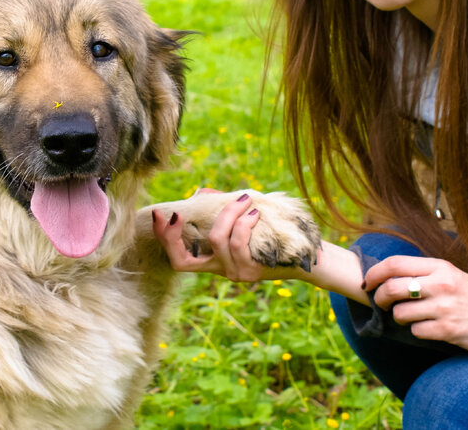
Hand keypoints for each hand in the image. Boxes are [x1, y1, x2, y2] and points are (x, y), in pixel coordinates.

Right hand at [152, 188, 282, 281]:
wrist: (307, 257)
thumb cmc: (271, 235)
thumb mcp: (243, 223)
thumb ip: (221, 211)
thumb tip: (200, 194)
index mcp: (212, 260)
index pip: (177, 258)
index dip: (164, 239)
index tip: (160, 214)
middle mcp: (219, 270)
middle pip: (180, 262)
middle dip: (172, 237)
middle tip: (175, 213)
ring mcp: (233, 273)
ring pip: (216, 239)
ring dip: (228, 213)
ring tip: (244, 199)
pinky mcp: (251, 272)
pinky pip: (238, 243)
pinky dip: (243, 223)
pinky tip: (253, 212)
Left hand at [365, 256, 467, 352]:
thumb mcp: (450, 275)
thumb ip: (423, 273)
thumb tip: (385, 277)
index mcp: (440, 267)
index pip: (394, 263)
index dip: (374, 273)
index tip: (367, 283)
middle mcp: (441, 284)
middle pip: (391, 288)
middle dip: (378, 298)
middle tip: (380, 303)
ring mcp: (444, 308)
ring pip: (400, 312)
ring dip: (399, 317)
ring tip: (411, 317)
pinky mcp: (448, 330)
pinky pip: (416, 331)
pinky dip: (417, 331)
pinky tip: (428, 328)